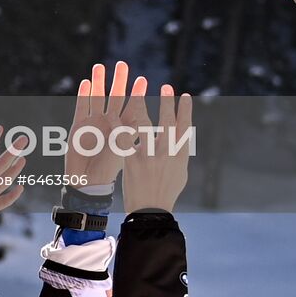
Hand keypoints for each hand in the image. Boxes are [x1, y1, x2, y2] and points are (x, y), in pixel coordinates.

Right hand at [64, 62, 146, 189]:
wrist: (87, 180)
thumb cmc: (108, 168)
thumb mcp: (123, 149)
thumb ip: (129, 132)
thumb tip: (142, 117)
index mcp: (123, 129)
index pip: (132, 107)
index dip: (137, 94)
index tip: (143, 80)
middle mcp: (109, 122)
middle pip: (115, 97)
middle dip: (119, 81)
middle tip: (123, 64)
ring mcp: (93, 122)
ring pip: (96, 97)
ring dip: (98, 82)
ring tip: (99, 66)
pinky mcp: (78, 125)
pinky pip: (81, 106)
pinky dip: (83, 95)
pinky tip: (85, 82)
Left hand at [123, 84, 192, 213]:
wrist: (151, 210)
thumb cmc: (166, 191)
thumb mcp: (179, 172)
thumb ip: (179, 153)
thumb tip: (183, 138)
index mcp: (179, 155)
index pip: (185, 128)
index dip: (185, 111)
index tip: (185, 96)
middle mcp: (166, 153)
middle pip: (167, 122)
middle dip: (167, 103)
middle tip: (166, 86)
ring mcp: (149, 156)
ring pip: (144, 125)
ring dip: (140, 106)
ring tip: (137, 93)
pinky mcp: (132, 160)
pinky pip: (122, 138)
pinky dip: (115, 125)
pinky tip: (110, 113)